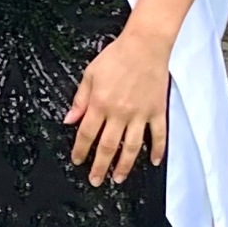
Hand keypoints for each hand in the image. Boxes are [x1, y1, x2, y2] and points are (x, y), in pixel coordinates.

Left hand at [66, 24, 172, 185]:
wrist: (144, 46)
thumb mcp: (89, 75)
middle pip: (108, 146)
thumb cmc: (115, 57)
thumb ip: (80, 100)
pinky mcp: (158, 112)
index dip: (80, 150)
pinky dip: (157, 150)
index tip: (77, 161)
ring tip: (118, 178)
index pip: (87, 134)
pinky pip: (158, 136)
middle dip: (100, 166)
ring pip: (132, 147)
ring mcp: (140, 114)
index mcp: (100, 103)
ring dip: (124, 165)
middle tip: (96, 180)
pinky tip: (153, 161)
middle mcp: (119, 113)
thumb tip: (69, 120)